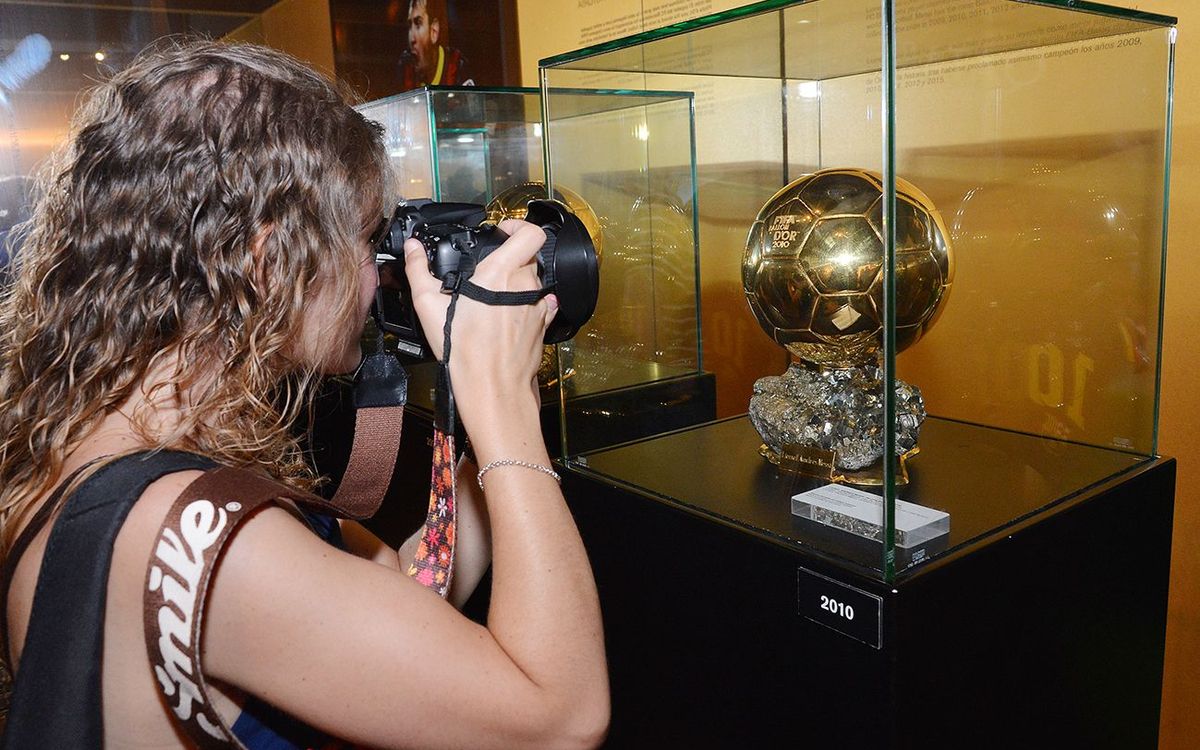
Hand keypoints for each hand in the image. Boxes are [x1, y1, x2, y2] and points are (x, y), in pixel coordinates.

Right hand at [403, 221, 558, 436]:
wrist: (492, 387)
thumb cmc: (463, 350)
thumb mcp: (429, 307)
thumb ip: (419, 271)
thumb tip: (413, 249)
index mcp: (501, 273)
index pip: (530, 233)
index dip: (519, 226)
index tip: (504, 231)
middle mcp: (525, 285)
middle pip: (527, 257)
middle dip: (510, 259)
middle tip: (488, 272)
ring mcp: (538, 305)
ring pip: (533, 280)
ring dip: (517, 283)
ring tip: (494, 299)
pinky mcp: (544, 324)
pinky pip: (541, 303)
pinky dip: (528, 303)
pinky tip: (509, 315)